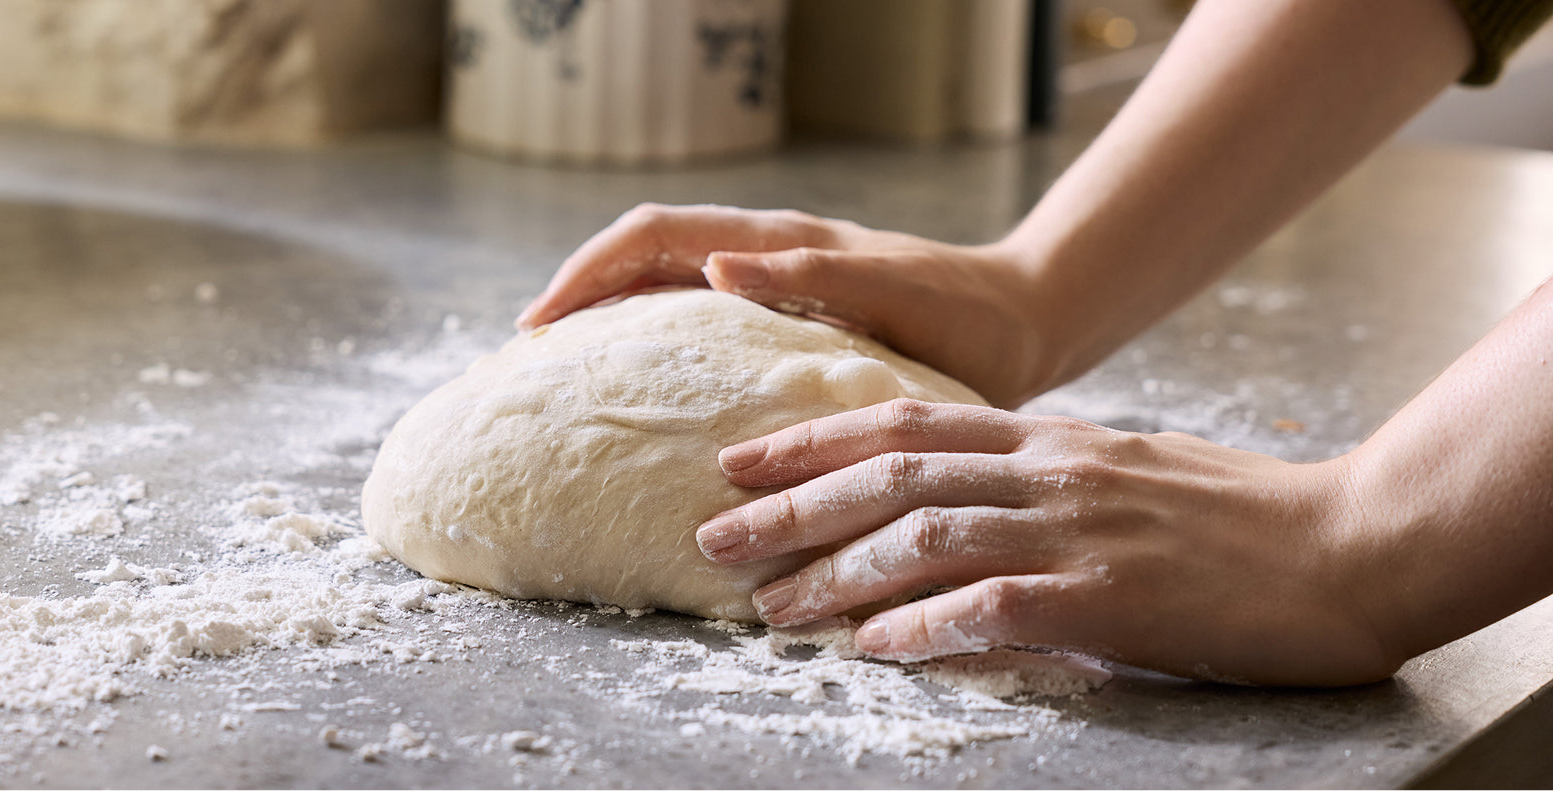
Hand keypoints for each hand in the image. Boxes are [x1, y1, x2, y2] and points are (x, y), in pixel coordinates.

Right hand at [517, 203, 1066, 408]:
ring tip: (563, 372)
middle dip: (579, 292)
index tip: (539, 322)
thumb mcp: (891, 292)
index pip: (652, 236)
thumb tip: (715, 265)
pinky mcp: (787, 321)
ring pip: (664, 288)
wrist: (1025, 323)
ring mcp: (772, 287)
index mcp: (775, 243)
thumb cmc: (965, 312)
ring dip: (609, 316)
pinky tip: (644, 393)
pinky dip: (654, 344)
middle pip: (642, 257)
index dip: (587, 272)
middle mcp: (763, 258)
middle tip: (527, 351)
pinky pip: (699, 324)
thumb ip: (808, 275)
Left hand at [694, 398, 1400, 685]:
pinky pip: (996, 606)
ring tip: (772, 608)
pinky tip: (873, 648)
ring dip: (837, 574)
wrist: (1358, 544)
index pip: (907, 424)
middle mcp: (1053, 472)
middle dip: (793, 506)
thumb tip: (983, 493)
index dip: (815, 439)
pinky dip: (925, 624)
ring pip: (926, 536)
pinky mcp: (1114, 597)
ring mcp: (1081, 531)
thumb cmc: (1249, 516)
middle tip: (715, 535)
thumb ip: (1055, 475)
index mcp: (1055, 440)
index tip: (743, 459)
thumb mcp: (1138, 469)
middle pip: (893, 476)